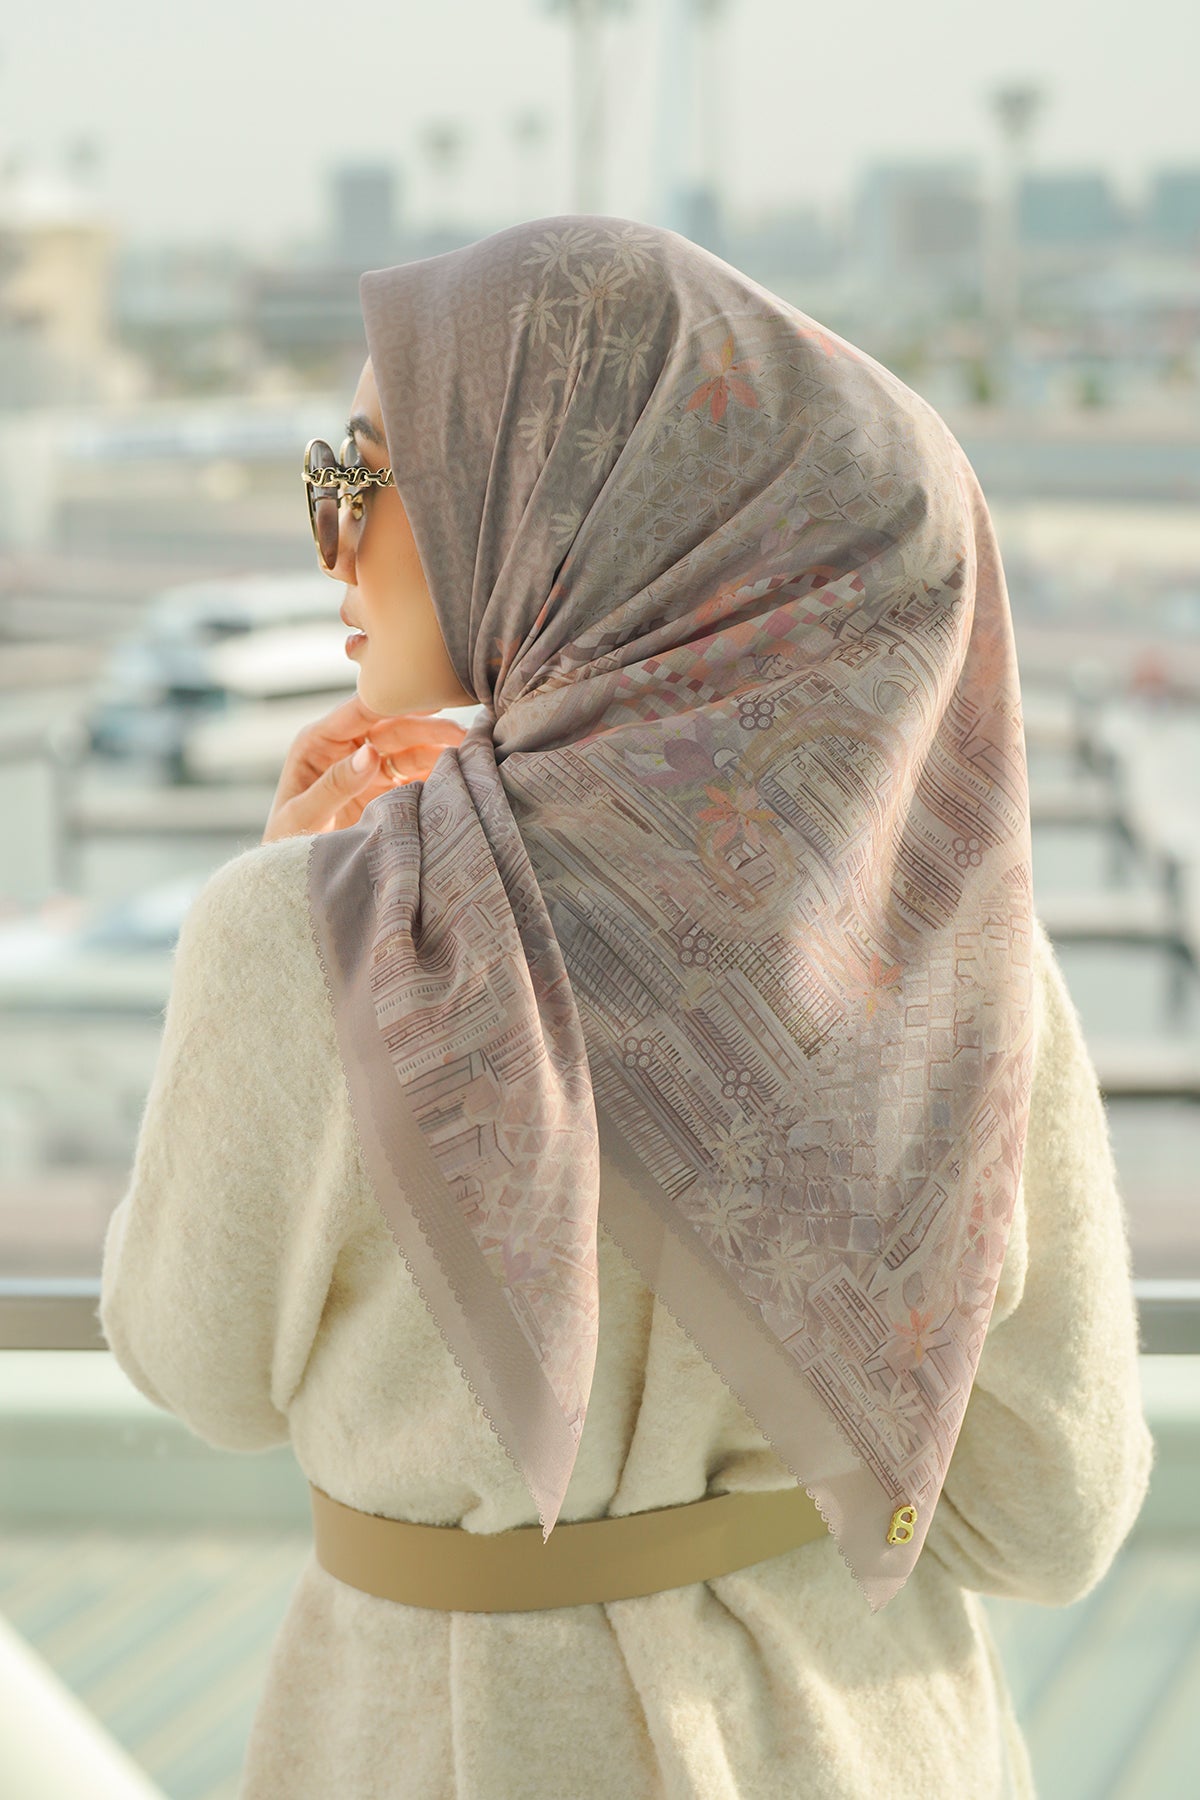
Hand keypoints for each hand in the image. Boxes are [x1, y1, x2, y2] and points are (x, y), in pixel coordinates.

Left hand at [261, 693, 468, 843]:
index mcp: (318, 742)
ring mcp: (368, 771)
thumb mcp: (301, 816)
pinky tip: (458, 776)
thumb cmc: (284, 844)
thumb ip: (334, 785)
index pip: (360, 711)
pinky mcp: (385, 793)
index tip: (428, 699)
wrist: (293, 880)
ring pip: (409, 751)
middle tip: (461, 733)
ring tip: (470, 751)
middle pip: (393, 729)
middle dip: (428, 728)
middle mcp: (346, 750)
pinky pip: (415, 778)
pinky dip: (436, 777)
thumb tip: (370, 753)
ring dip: (438, 750)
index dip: (395, 702)